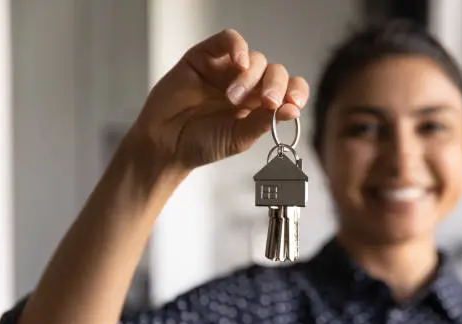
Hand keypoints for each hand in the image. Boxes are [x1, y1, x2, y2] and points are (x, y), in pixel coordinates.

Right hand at [127, 29, 309, 170]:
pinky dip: (238, 47)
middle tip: (268, 102)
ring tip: (232, 98)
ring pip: (255, 58)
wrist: (165, 144)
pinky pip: (228, 40)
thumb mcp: (239, 137)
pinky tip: (239, 62)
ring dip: (251, 77)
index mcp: (260, 105)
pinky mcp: (206, 57)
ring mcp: (227, 70)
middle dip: (277, 85)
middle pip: (276, 72)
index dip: (296, 91)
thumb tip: (294, 109)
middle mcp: (248, 85)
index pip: (289, 90)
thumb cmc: (201, 143)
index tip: (295, 102)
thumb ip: (264, 121)